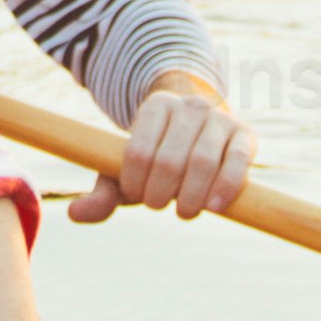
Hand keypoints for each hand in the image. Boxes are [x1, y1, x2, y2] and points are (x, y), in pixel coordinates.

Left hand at [67, 72, 255, 224]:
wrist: (200, 128)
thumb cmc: (157, 156)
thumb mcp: (127, 170)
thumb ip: (103, 193)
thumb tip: (74, 214)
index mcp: (156, 106)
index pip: (138, 151)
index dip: (134, 182)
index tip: (135, 194)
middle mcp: (189, 106)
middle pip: (169, 159)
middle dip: (160, 193)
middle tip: (156, 205)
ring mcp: (219, 119)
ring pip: (202, 161)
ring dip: (190, 196)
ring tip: (183, 212)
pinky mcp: (245, 135)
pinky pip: (238, 162)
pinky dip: (225, 187)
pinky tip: (214, 206)